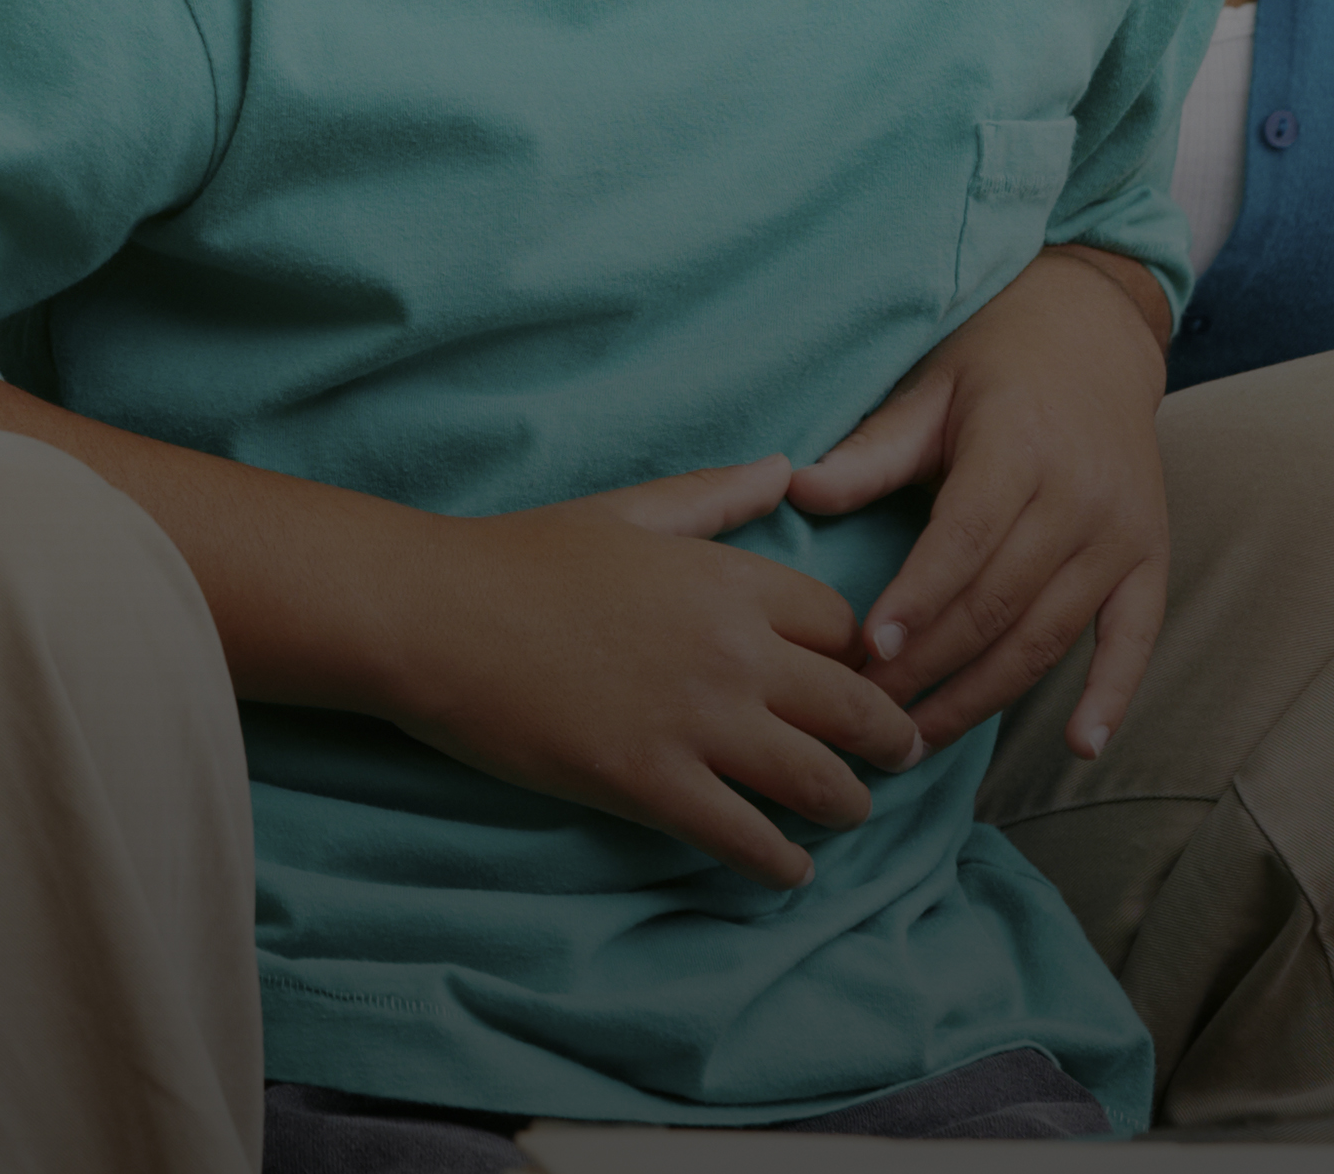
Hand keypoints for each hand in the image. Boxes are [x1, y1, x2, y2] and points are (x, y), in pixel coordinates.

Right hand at [377, 455, 926, 890]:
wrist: (436, 615)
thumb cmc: (523, 555)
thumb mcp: (628, 510)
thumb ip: (715, 495)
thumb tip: (785, 467)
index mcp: (728, 579)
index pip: (843, 624)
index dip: (856, 651)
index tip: (857, 672)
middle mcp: (732, 652)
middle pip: (856, 706)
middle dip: (888, 737)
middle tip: (897, 755)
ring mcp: (696, 724)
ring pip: (820, 783)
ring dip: (846, 804)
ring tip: (845, 810)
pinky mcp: (652, 786)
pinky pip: (749, 840)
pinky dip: (781, 862)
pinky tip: (787, 867)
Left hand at [786, 244, 1171, 756]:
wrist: (1095, 333)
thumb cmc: (993, 359)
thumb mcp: (929, 387)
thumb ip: (872, 449)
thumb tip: (796, 490)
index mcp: (1017, 446)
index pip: (964, 540)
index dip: (917, 600)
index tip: (868, 652)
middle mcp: (1079, 497)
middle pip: (1000, 602)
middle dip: (931, 667)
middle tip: (868, 717)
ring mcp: (1122, 533)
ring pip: (1049, 634)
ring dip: (986, 696)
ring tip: (922, 740)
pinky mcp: (1151, 558)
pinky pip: (1135, 638)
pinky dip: (1113, 695)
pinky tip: (1081, 748)